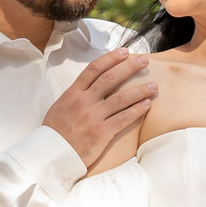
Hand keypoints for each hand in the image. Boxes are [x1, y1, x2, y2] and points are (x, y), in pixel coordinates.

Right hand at [43, 49, 155, 166]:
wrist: (52, 154)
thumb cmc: (56, 131)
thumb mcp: (61, 106)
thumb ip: (76, 94)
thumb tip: (91, 85)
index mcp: (73, 93)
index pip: (94, 69)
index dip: (111, 58)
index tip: (124, 52)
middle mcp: (84, 101)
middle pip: (111, 78)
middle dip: (130, 67)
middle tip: (144, 61)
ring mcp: (93, 117)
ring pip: (121, 98)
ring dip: (140, 90)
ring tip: (154, 85)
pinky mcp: (102, 133)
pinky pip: (123, 118)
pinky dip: (137, 110)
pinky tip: (147, 105)